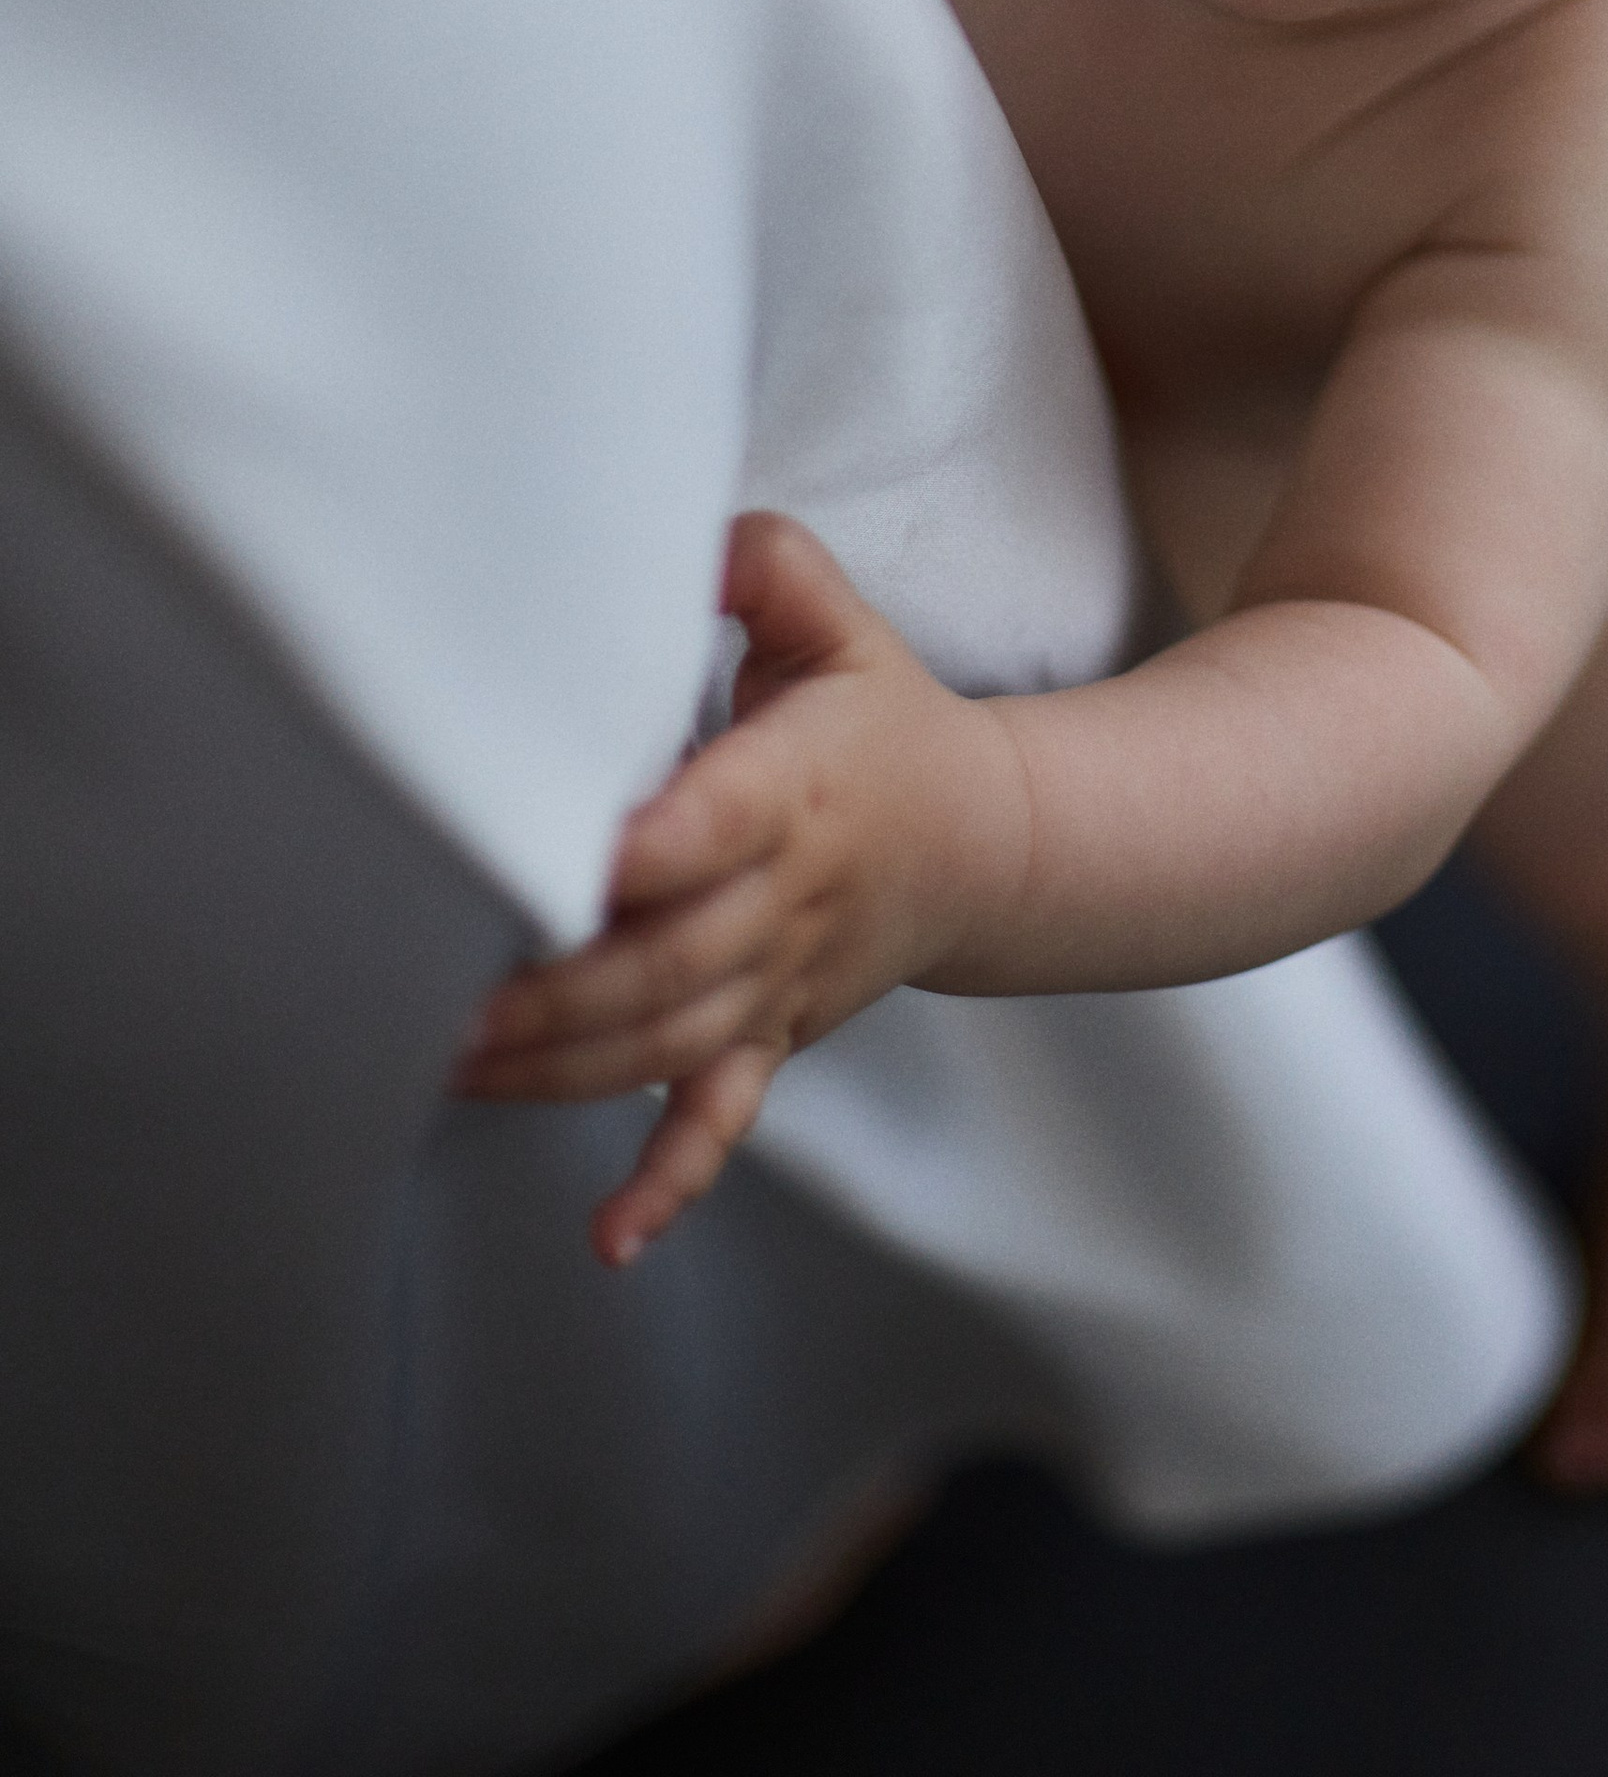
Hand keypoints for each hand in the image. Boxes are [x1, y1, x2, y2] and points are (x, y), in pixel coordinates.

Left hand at [452, 511, 1023, 1267]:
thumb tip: (688, 540)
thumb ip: (763, 565)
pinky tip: (611, 1238)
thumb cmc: (882, 718)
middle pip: (671, 960)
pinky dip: (672, 1182)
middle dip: (558, 990)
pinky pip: (725, 1119)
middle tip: (447, 999)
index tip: (554, 863)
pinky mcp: (776, 1036)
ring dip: (565, 1070)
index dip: (635, 854)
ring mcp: (781, 980)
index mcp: (794, 786)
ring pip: (670, 1044)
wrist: (989, 839)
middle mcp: (787, 896)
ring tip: (458, 1070)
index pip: (712, 827)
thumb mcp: (836, 620)